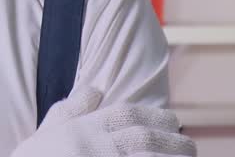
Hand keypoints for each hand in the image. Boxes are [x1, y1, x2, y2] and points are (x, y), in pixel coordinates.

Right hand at [11, 87, 196, 156]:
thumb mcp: (45, 135)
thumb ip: (70, 111)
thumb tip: (95, 86)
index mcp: (80, 132)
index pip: (124, 114)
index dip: (154, 114)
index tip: (173, 119)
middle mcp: (92, 149)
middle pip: (141, 138)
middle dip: (170, 139)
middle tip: (189, 144)